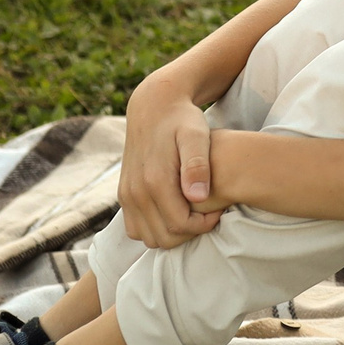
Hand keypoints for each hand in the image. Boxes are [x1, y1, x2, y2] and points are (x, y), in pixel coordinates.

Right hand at [119, 75, 224, 249]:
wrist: (154, 107)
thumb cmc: (183, 120)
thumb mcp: (197, 136)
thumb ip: (197, 165)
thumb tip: (198, 197)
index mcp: (154, 181)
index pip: (181, 225)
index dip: (204, 225)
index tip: (220, 210)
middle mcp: (135, 192)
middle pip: (164, 237)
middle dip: (190, 232)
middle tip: (209, 213)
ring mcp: (126, 195)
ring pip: (148, 237)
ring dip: (173, 233)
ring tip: (194, 212)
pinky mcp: (123, 194)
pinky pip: (136, 228)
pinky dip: (156, 228)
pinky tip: (176, 211)